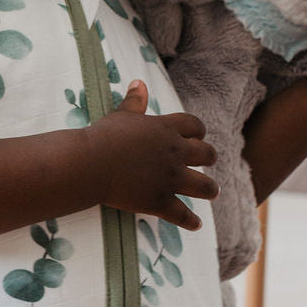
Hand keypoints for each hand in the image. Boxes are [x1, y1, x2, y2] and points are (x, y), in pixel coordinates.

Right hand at [84, 79, 218, 230]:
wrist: (92, 163)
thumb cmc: (104, 136)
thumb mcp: (122, 115)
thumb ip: (135, 101)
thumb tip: (139, 83)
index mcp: (166, 129)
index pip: (194, 125)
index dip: (199, 131)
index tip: (199, 135)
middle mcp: (175, 153)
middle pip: (207, 154)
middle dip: (209, 157)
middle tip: (209, 162)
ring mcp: (170, 179)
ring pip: (204, 186)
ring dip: (211, 189)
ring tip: (213, 192)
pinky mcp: (160, 201)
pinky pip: (182, 215)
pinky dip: (191, 221)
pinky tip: (196, 224)